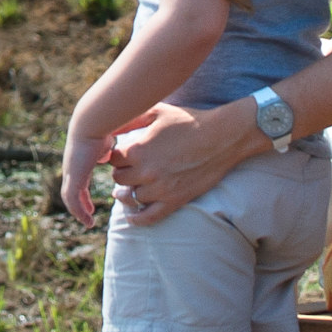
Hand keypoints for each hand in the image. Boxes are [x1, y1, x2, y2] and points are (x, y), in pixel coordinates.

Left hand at [58, 130, 105, 226]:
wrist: (92, 123)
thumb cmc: (103, 127)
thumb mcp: (108, 142)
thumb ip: (109, 151)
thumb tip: (110, 155)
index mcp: (79, 161)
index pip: (78, 181)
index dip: (83, 194)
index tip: (90, 205)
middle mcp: (71, 168)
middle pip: (71, 191)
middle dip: (79, 204)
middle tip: (88, 215)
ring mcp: (70, 173)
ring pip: (70, 198)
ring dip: (78, 211)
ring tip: (87, 222)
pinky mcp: (73, 178)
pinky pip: (73, 200)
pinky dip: (78, 211)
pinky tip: (87, 219)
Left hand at [103, 99, 249, 222]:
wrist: (222, 137)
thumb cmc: (189, 120)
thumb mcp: (157, 111)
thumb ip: (131, 119)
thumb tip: (110, 126)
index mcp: (138, 149)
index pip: (113, 159)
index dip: (115, 155)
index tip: (120, 153)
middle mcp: (146, 171)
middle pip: (119, 178)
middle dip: (122, 172)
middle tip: (128, 167)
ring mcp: (160, 189)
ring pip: (130, 197)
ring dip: (127, 192)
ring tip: (128, 188)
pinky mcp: (175, 201)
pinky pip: (148, 217)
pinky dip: (136, 219)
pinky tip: (131, 215)